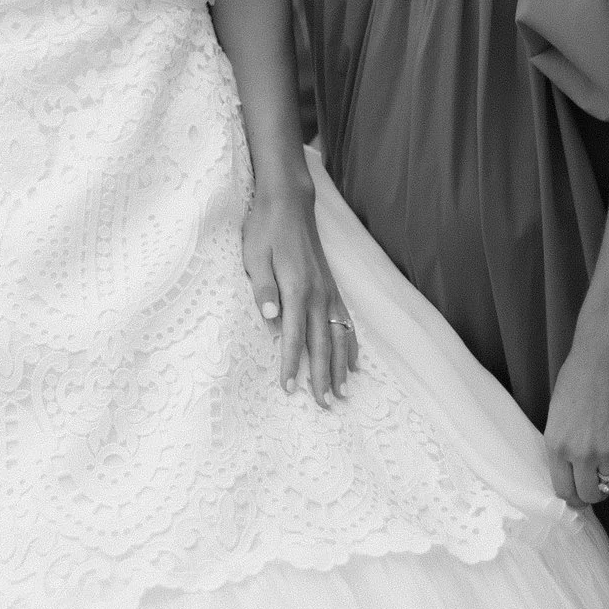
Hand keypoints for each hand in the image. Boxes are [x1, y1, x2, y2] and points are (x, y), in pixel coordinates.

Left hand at [242, 186, 355, 406]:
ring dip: (340, 366)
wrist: (288, 203)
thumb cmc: (265, 229)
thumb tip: (271, 321)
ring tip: (341, 393)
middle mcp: (317, 293)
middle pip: (322, 344)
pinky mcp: (332, 286)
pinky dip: (351, 345)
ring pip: (338, 337)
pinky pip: (346, 321)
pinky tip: (353, 363)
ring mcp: (329, 290)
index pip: (294, 336)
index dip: (291, 365)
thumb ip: (264, 290)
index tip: (289, 390)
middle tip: (324, 405)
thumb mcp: (254, 256)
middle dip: (322, 376)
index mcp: (296, 288)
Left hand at [544, 332, 608, 506]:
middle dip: (595, 494)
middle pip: (589, 495)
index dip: (573, 497)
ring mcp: (608, 451)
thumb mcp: (556, 414)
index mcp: (556, 445)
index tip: (580, 495)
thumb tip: (570, 469)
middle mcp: (580, 453)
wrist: (604, 358)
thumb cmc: (576, 379)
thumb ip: (562, 443)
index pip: (563, 490)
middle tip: (599, 484)